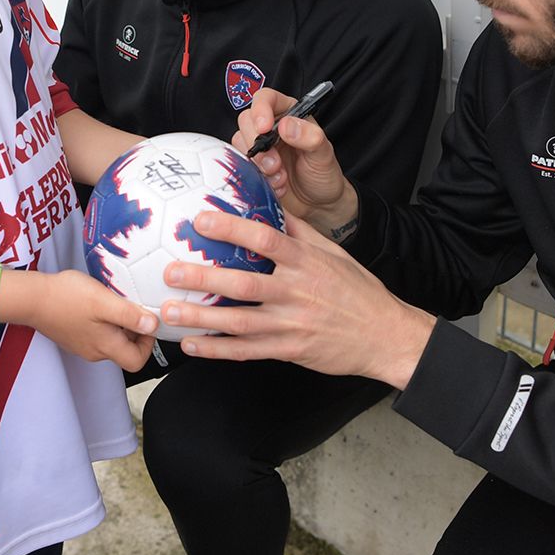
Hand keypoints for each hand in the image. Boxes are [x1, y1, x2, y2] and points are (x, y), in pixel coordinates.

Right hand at [27, 268, 157, 370]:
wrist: (32, 298)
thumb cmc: (65, 298)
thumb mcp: (104, 302)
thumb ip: (131, 316)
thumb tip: (153, 326)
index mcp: (105, 347)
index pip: (138, 361)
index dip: (148, 343)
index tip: (146, 321)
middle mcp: (95, 352)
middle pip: (125, 350)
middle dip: (134, 329)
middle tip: (131, 306)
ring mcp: (83, 345)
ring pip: (111, 339)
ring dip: (118, 322)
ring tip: (113, 301)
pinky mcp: (74, 336)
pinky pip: (97, 332)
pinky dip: (103, 320)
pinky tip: (96, 302)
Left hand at [157, 211, 434, 388]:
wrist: (385, 335)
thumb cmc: (357, 290)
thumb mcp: (333, 252)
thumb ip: (299, 230)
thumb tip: (269, 203)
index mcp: (306, 262)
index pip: (266, 239)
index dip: (233, 228)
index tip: (201, 219)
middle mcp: (297, 291)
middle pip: (244, 283)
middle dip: (204, 277)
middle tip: (169, 270)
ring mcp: (291, 323)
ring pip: (239, 321)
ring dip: (201, 317)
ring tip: (169, 310)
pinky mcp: (289, 350)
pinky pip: (247, 351)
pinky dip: (218, 349)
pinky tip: (192, 345)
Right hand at [234, 88, 357, 233]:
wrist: (319, 205)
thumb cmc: (323, 174)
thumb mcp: (324, 154)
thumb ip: (310, 137)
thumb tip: (287, 126)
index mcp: (289, 114)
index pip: (266, 99)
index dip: (261, 110)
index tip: (265, 128)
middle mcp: (270, 127)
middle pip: (246, 120)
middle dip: (258, 143)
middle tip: (275, 163)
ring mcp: (259, 147)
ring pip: (240, 143)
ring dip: (258, 163)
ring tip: (280, 177)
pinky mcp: (251, 166)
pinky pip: (240, 164)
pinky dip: (256, 177)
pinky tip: (276, 185)